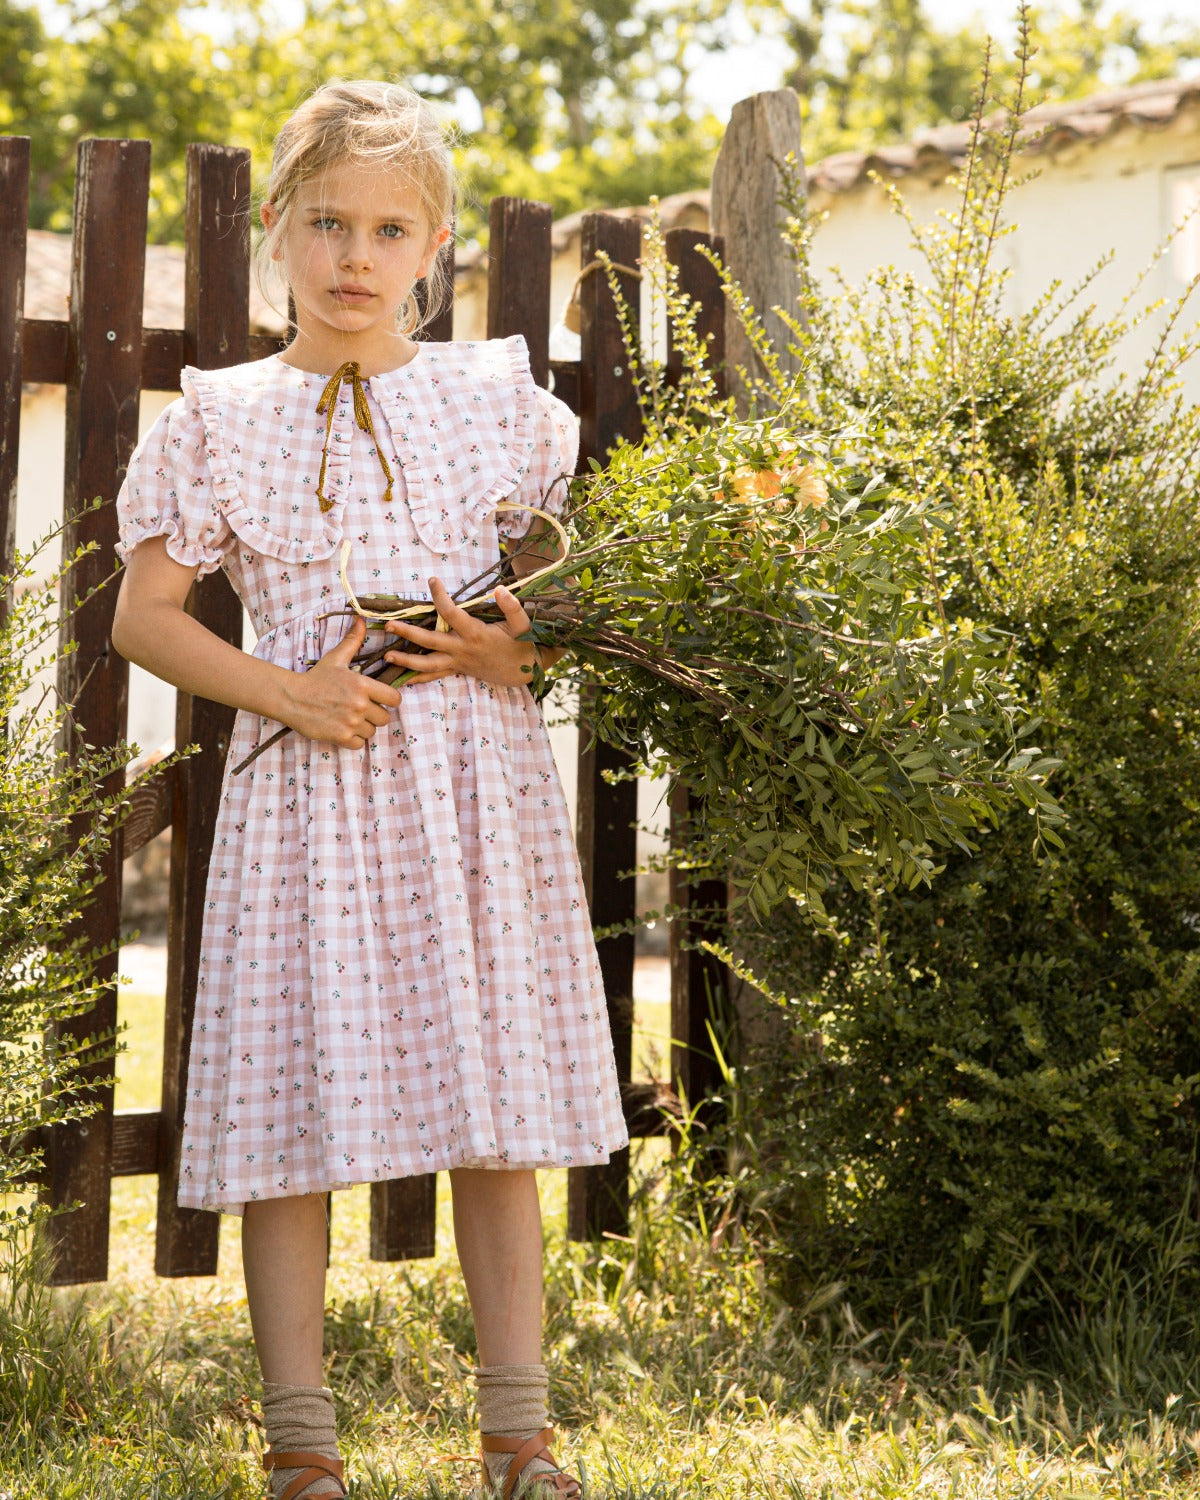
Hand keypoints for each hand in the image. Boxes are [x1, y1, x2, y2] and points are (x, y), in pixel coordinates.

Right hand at [279, 616, 401, 747]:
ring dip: (364, 727)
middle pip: (385, 718)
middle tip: (362, 710)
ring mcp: (351, 722)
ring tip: (350, 718)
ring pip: (372, 731)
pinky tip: (344, 729)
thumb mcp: (336, 658)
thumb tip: (361, 619)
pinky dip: (354, 739)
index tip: (380, 699)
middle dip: (376, 715)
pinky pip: (360, 744)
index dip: (390, 700)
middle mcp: (360, 705)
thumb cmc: (316, 678)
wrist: (291, 698)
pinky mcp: (341, 737)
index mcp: (363, 685)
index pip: (394, 699)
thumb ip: (353, 641)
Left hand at [382, 579, 539, 687]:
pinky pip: (436, 675)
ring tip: (387, 657)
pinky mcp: (459, 669)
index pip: (451, 613)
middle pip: (430, 642)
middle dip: (408, 634)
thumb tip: (500, 589)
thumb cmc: (523, 644)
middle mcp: (462, 649)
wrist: (525, 670)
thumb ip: (512, 607)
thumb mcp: (522, 624)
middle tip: (389, 626)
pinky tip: (404, 679)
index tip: (432, 580)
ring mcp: (459, 661)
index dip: (440, 596)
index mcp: (475, 633)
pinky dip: (420, 677)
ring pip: (428, 664)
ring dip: (407, 661)